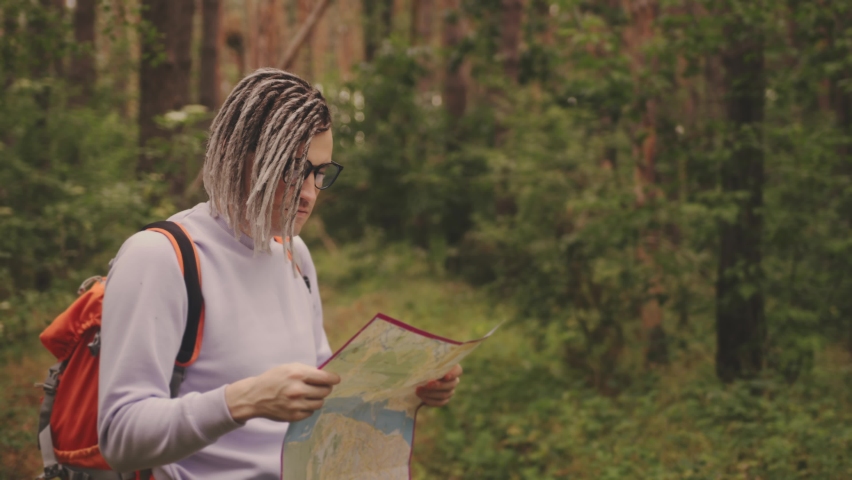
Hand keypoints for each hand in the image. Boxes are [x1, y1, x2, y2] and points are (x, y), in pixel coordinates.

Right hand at [225, 363, 340, 422]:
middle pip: (325, 391)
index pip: (326, 378)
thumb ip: (308, 371)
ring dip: (317, 398)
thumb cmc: (273, 379)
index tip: (336, 379)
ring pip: (319, 403)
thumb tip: (327, 376)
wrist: (255, 396)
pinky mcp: (293, 416)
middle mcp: (298, 390)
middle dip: (325, 388)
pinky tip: (301, 403)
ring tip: (309, 395)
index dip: (334, 379)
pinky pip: (310, 413)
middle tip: (320, 387)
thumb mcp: (289, 367)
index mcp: (298, 374)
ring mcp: (296, 405)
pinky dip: (308, 408)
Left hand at [416, 364, 462, 406]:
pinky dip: (430, 400)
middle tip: (427, 385)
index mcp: (451, 368)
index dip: (453, 374)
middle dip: (438, 385)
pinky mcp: (444, 399)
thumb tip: (425, 363)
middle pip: (451, 385)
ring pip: (445, 394)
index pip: (458, 371)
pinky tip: (422, 397)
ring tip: (419, 390)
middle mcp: (453, 380)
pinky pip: (440, 402)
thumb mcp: (425, 361)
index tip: (445, 376)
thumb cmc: (423, 366)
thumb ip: (429, 363)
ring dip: (431, 393)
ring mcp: (449, 391)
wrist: (418, 378)